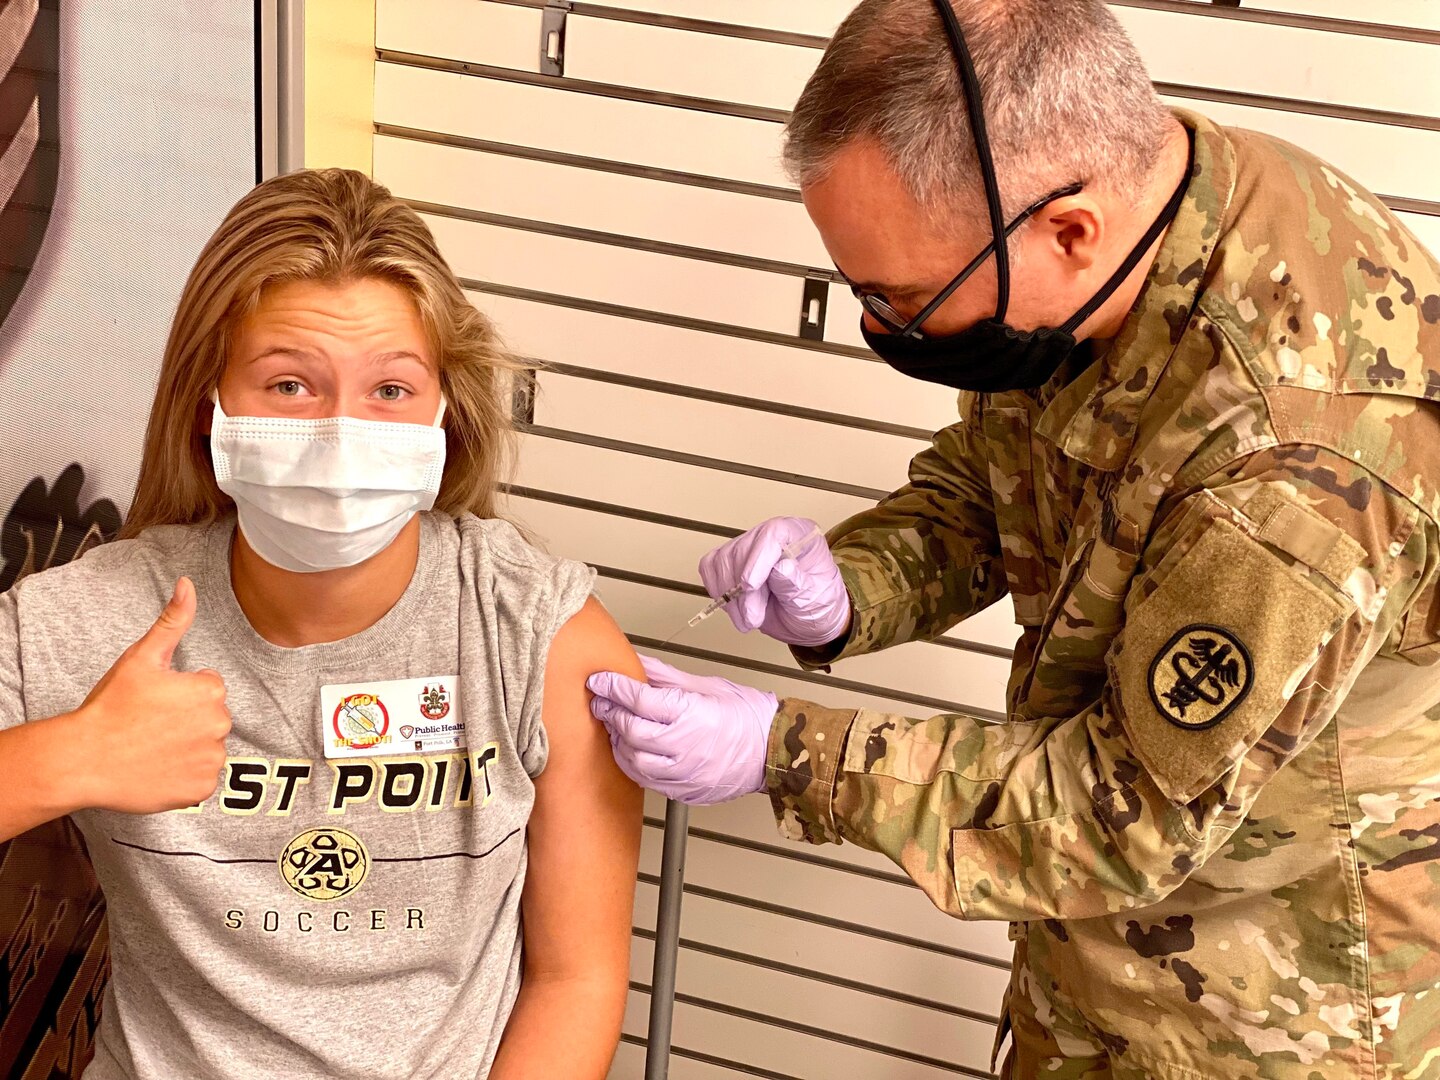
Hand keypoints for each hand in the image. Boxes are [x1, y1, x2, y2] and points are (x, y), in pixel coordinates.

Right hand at [74, 578, 230, 813]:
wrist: (84, 759)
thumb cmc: (111, 707)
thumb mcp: (141, 658)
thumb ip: (173, 621)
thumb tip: (188, 584)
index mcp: (211, 692)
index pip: (208, 688)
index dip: (179, 693)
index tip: (154, 702)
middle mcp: (219, 726)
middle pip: (210, 718)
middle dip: (187, 719)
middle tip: (150, 725)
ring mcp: (211, 760)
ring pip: (206, 747)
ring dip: (186, 747)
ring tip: (151, 746)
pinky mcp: (201, 789)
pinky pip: (200, 777)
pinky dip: (183, 775)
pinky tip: (157, 768)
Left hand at [587, 656, 777, 805]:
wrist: (773, 752)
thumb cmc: (747, 718)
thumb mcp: (706, 686)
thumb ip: (665, 676)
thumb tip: (637, 662)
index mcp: (691, 714)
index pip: (638, 699)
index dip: (613, 687)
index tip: (599, 680)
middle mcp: (684, 746)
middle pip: (630, 730)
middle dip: (610, 713)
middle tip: (601, 701)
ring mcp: (683, 773)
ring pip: (633, 760)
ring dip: (618, 741)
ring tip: (616, 725)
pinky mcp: (684, 791)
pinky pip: (646, 780)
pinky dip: (633, 763)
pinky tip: (633, 750)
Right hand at [698, 517, 849, 646]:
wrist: (807, 621)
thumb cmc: (817, 604)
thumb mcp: (815, 599)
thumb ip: (797, 584)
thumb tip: (781, 568)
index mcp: (798, 535)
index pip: (772, 534)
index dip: (757, 559)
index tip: (750, 586)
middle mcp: (771, 536)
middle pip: (742, 551)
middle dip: (743, 591)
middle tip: (752, 618)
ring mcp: (749, 548)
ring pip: (722, 561)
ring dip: (730, 598)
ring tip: (748, 619)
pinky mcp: (730, 562)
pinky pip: (710, 568)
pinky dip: (716, 592)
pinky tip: (734, 608)